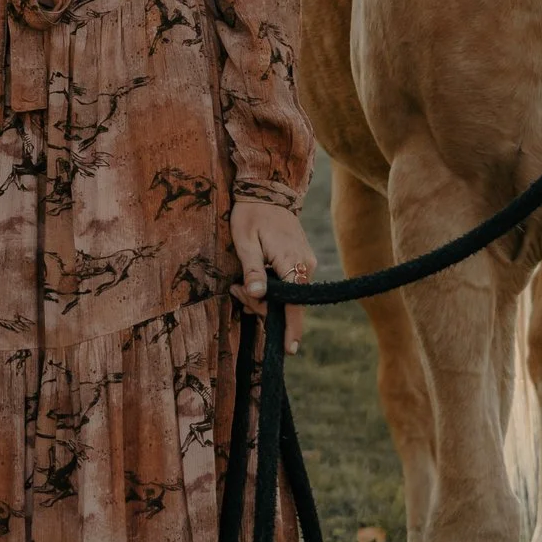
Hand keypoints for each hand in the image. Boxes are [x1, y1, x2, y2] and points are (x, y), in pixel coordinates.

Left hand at [231, 199, 316, 354]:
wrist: (267, 191)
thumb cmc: (251, 215)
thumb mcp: (245, 241)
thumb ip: (253, 270)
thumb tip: (257, 295)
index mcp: (291, 262)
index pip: (294, 303)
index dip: (291, 328)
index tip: (289, 350)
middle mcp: (305, 265)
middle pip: (288, 303)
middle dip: (261, 305)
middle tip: (236, 292)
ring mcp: (306, 263)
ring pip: (288, 295)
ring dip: (264, 297)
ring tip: (240, 284)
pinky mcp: (302, 261)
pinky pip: (289, 285)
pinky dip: (273, 288)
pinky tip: (254, 280)